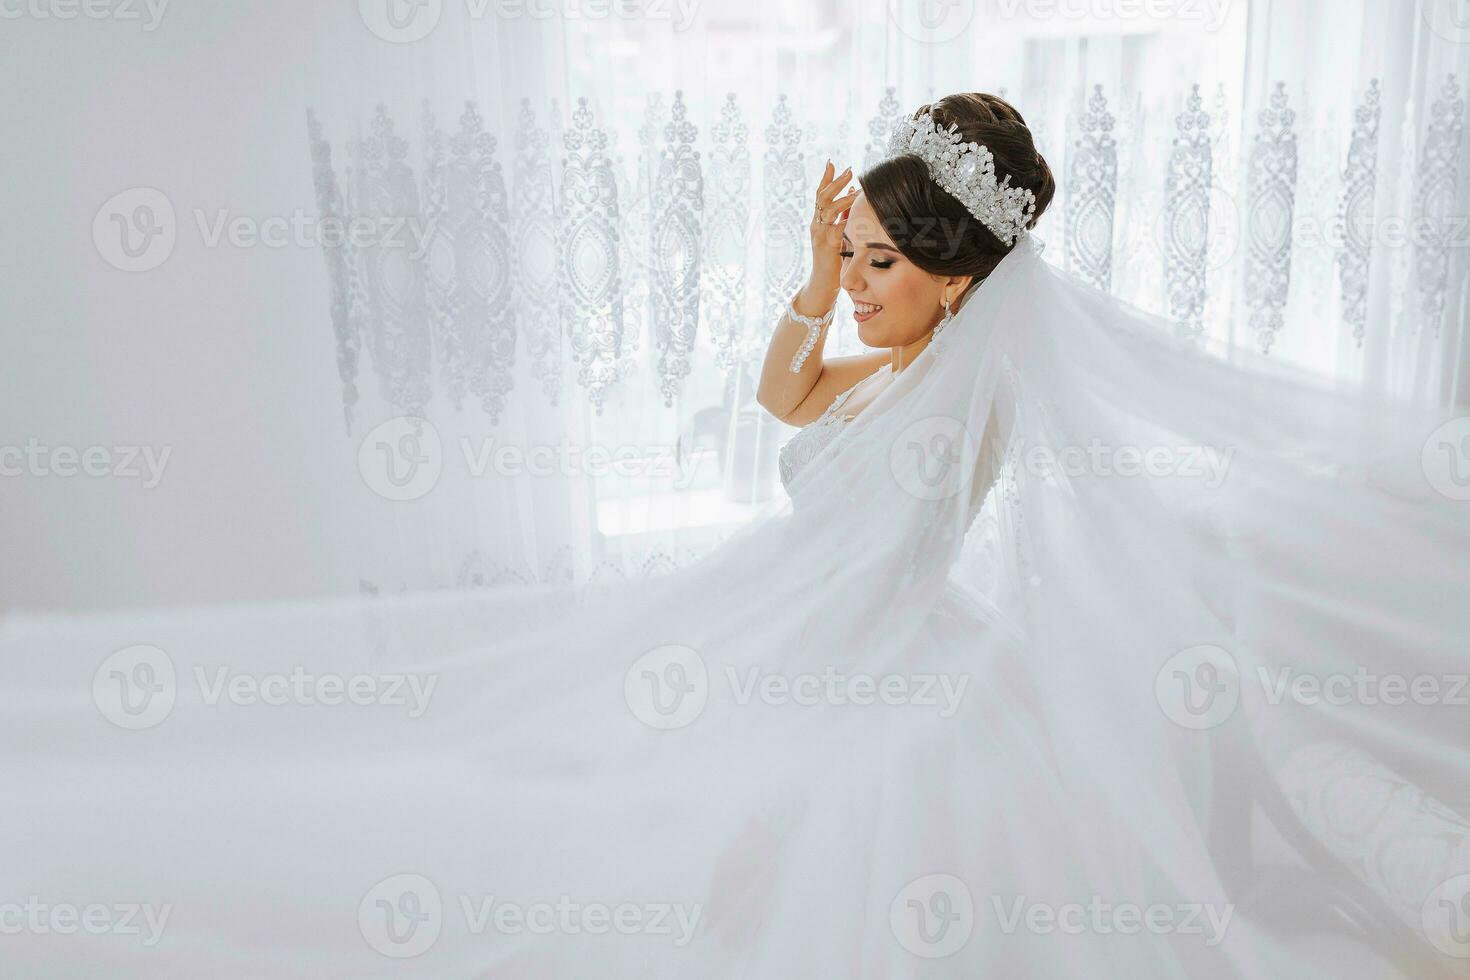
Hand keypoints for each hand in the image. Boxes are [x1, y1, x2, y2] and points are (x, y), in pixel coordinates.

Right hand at [806, 160, 858, 299]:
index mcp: (819, 220)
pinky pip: (837, 229)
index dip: (826, 178)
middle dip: (836, 182)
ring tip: (857, 189)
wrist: (823, 284)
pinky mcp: (827, 246)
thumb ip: (842, 216)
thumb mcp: (838, 234)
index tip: (831, 162)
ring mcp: (820, 235)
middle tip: (849, 169)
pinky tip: (857, 213)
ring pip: (829, 210)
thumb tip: (853, 194)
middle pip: (822, 197)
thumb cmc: (833, 259)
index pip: (820, 194)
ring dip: (843, 198)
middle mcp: (816, 225)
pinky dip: (847, 220)